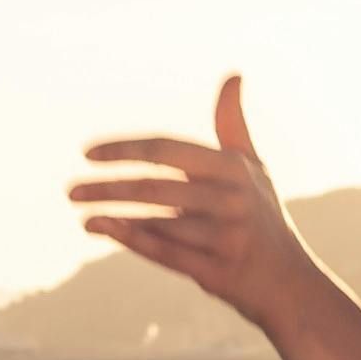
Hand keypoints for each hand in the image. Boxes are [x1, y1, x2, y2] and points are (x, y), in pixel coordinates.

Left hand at [71, 75, 325, 328]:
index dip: (125, 150)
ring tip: (82, 214)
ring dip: (113, 217)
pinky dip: (131, 240)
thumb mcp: (252, 167)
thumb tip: (233, 75)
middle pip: (154, 188)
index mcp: (234, 168)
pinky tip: (103, 230)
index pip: (166, 150)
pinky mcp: (219, 273)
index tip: (88, 154)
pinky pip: (165, 253)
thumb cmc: (263, 218)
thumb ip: (233, 123)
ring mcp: (227, 238)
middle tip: (71, 191)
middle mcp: (232, 201)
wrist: (289, 284)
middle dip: (108, 188)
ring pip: (157, 222)